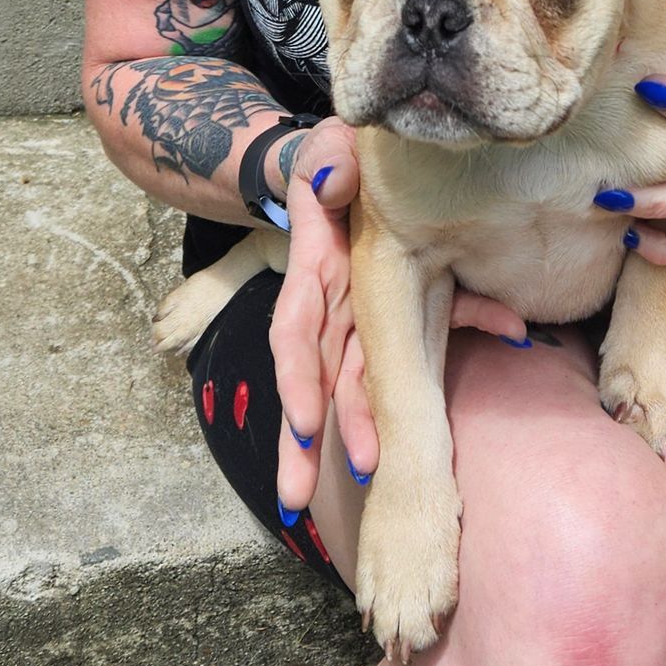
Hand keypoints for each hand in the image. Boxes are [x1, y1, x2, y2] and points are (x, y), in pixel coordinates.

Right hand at [268, 121, 527, 515]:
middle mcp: (321, 308)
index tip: (308, 424)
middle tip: (302, 493)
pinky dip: (361, 420)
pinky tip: (355, 471)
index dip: (301, 379)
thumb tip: (328, 181)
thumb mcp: (334, 157)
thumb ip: (330, 166)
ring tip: (300, 508)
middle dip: (302, 440)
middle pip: (307, 381)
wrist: (332, 166)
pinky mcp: (362, 330)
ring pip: (326, 394)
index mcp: (315, 272)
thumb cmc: (338, 165)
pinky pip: (366, 378)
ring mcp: (337, 324)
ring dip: (313, 449)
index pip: (299, 333)